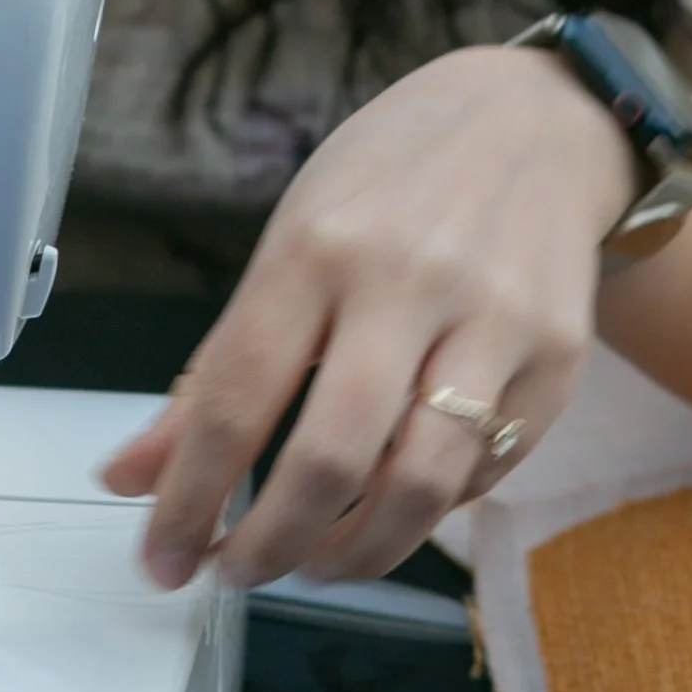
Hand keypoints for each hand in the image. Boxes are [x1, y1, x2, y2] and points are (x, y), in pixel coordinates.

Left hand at [98, 45, 634, 589]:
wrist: (541, 120)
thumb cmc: (399, 178)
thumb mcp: (293, 236)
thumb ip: (218, 367)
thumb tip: (132, 475)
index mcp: (319, 245)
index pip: (238, 399)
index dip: (189, 499)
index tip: (163, 556)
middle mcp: (409, 280)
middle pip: (331, 458)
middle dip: (271, 546)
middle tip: (241, 570)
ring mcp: (495, 321)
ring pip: (420, 486)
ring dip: (356, 553)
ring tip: (316, 559)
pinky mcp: (559, 359)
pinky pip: (485, 473)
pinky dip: (430, 509)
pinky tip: (395, 500)